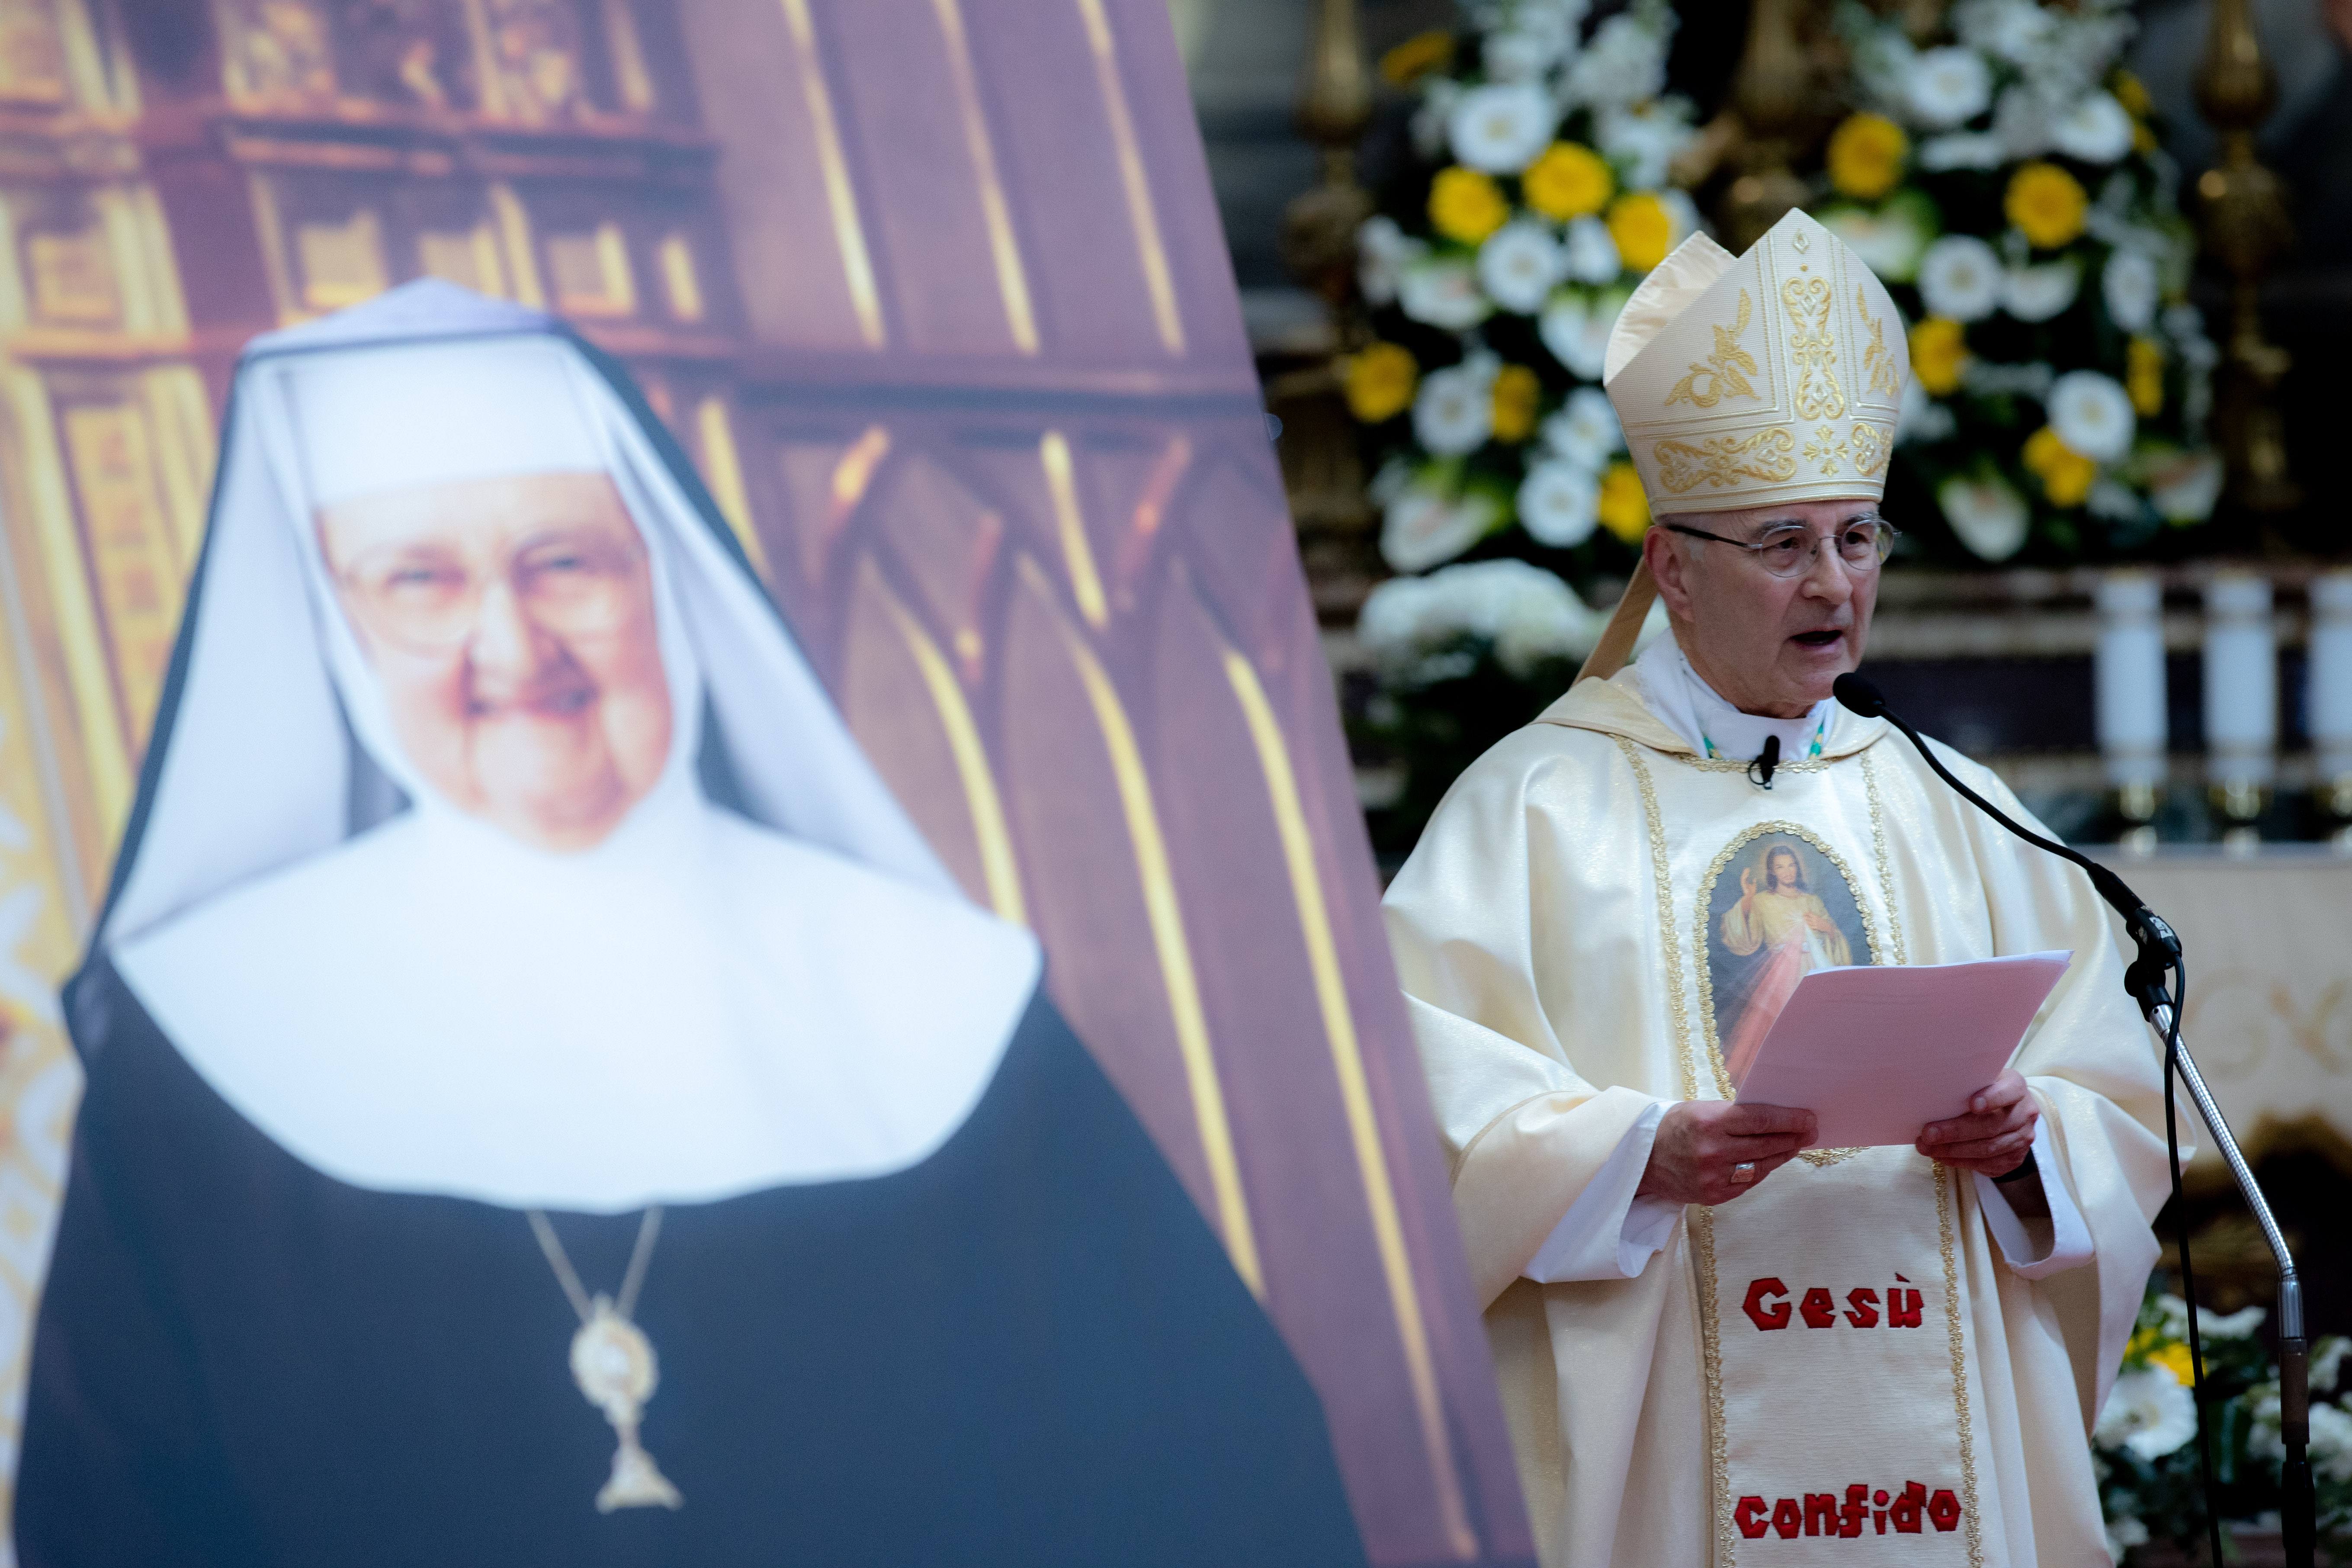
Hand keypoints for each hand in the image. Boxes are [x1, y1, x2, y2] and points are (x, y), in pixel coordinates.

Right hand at [1637, 1101, 1817, 1205]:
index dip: (1789, 1120)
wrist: (1643, 1160)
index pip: (1760, 1120)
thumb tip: (1775, 1118)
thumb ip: (1735, 1115)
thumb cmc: (1675, 1127)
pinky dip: (1761, 1170)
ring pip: (1762, 1166)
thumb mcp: (1701, 1110)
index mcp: (1709, 1122)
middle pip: (1766, 1144)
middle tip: (1810, 1131)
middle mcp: (1712, 1151)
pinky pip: (1748, 1182)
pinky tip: (1769, 1161)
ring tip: (1794, 1145)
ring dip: (1782, 1155)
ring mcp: (1714, 1177)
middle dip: (1793, 1137)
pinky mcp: (1714, 1195)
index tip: (1808, 1118)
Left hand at [1917, 1068, 2036, 1176]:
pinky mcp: (2015, 1159)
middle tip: (1928, 1134)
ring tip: (1927, 1148)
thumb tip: (1930, 1091)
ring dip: (1953, 1150)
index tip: (1971, 1104)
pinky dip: (1960, 1161)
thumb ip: (1965, 1084)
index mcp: (2016, 1087)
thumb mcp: (1979, 1080)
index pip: (2010, 1090)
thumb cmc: (1983, 1092)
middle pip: (1991, 1125)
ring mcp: (2022, 1138)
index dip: (1993, 1098)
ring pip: (1988, 1148)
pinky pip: (1987, 1164)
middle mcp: (2025, 1113)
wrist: (2007, 1113)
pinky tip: (1941, 1157)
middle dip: (1956, 1131)